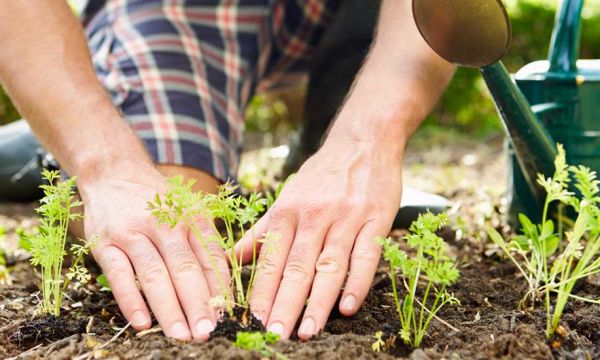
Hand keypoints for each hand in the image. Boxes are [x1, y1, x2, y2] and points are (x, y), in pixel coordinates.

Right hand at [79, 168, 229, 340]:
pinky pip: (119, 275)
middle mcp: (164, 224)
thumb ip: (203, 245)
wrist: (114, 173)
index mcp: (191, 217)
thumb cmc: (158, 202)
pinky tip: (142, 322)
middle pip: (185, 269)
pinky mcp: (106, 243)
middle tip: (207, 332)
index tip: (226, 315)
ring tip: (181, 335)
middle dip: (198, 304)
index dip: (219, 288)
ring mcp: (133, 233)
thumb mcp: (187, 212)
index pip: (210, 257)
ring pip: (154, 275)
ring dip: (169, 308)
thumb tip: (222, 289)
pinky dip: (131, 300)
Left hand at [238, 139, 402, 339]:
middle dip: (284, 304)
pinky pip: (366, 255)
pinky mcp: (376, 220)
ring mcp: (346, 218)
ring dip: (318, 301)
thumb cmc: (321, 175)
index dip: (262, 292)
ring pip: (329, 265)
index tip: (252, 321)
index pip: (271, 259)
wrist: (363, 142)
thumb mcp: (287, 198)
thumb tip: (231, 258)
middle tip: (274, 335)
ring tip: (307, 331)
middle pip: (297, 267)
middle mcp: (314, 216)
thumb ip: (262, 231)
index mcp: (288, 212)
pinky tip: (348, 307)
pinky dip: (357, 282)